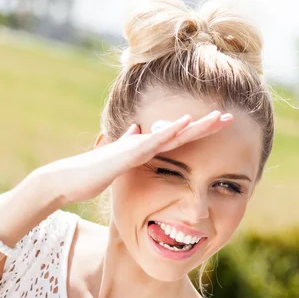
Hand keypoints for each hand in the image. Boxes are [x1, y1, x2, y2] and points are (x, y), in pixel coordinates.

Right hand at [33, 110, 232, 205]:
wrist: (68, 180)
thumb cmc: (91, 175)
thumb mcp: (118, 165)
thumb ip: (128, 147)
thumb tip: (137, 129)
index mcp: (144, 149)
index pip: (178, 140)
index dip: (199, 132)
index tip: (219, 128)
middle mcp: (143, 143)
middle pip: (182, 132)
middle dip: (206, 125)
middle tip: (230, 118)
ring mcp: (136, 146)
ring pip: (172, 133)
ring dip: (196, 125)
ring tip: (218, 117)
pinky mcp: (128, 154)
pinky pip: (153, 142)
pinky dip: (170, 133)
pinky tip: (186, 125)